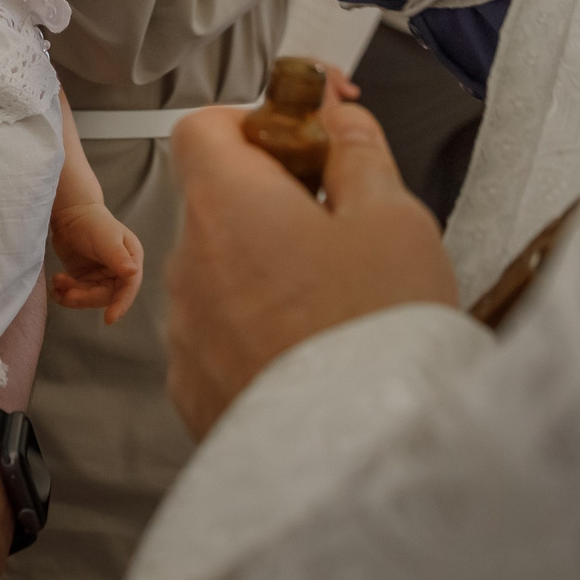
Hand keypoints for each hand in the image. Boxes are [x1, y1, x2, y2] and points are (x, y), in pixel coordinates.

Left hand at [50, 201, 143, 323]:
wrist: (69, 213)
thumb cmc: (92, 221)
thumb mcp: (106, 239)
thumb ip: (118, 257)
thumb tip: (133, 273)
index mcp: (131, 261)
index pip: (128, 287)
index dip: (121, 304)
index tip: (110, 319)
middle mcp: (118, 272)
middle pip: (106, 296)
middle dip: (85, 297)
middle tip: (67, 292)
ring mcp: (101, 277)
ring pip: (89, 298)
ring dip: (72, 295)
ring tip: (58, 281)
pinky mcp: (84, 279)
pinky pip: (76, 295)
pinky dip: (64, 295)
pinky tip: (55, 286)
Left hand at [165, 101, 456, 438]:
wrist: (358, 458)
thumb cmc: (374, 336)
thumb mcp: (393, 218)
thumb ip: (358, 153)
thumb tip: (338, 122)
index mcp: (227, 205)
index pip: (203, 127)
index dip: (254, 121)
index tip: (304, 137)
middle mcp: (189, 264)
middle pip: (218, 204)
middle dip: (274, 204)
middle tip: (343, 226)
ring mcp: (187, 332)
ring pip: (223, 275)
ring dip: (268, 273)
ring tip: (339, 302)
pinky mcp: (195, 388)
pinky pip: (223, 337)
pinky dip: (260, 334)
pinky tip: (315, 351)